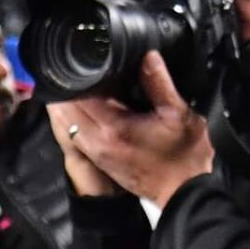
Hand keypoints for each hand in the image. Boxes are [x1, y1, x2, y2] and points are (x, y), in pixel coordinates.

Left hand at [47, 52, 213, 204]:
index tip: (87, 63)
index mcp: (113, 129)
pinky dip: (74, 117)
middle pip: (66, 109)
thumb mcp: (178, 114)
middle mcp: (95, 142)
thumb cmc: (184, 156)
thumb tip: (147, 56)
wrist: (183, 192)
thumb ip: (159, 83)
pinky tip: (86, 105)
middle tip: (79, 70)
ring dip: (68, 104)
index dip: (81, 77)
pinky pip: (73, 133)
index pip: (79, 97)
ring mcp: (94, 152)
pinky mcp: (96, 158)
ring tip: (78, 84)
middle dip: (69, 88)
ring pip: (66, 122)